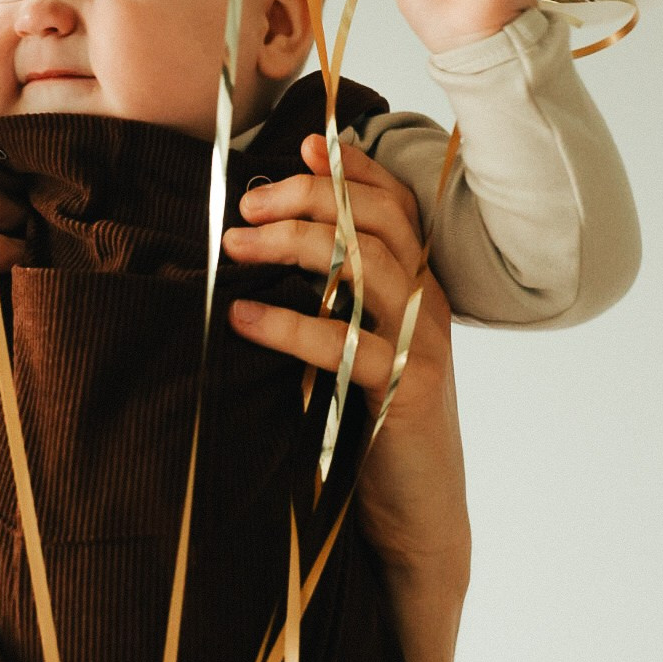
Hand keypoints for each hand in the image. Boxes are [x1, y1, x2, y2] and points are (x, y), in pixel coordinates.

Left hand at [223, 136, 468, 582]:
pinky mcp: (407, 391)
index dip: (353, 169)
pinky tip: (242, 316)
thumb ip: (331, 293)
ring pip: (367, 265)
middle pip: (378, 220)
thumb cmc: (374, 420)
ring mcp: (424, 344)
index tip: (301, 148)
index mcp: (419, 284)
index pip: (396, 203)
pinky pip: (347, 343)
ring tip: (234, 248)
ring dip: (295, 244)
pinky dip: (289, 324)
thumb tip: (268, 240)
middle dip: (309, 198)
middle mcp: (428, 303)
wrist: (419, 513)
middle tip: (244, 207)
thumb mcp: (353, 342)